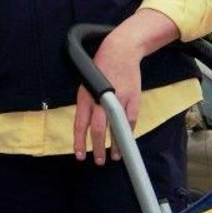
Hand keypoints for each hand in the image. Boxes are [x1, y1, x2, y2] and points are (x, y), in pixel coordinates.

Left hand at [74, 29, 144, 164]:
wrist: (120, 51)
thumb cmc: (102, 68)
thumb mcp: (87, 85)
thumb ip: (88, 105)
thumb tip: (89, 127)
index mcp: (86, 96)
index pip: (80, 124)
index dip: (79, 142)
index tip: (79, 155)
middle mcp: (101, 99)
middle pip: (99, 130)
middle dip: (98, 148)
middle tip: (99, 161)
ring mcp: (119, 99)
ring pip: (116, 128)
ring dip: (116, 145)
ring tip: (116, 156)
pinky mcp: (132, 99)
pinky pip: (130, 121)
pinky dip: (128, 133)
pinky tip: (126, 141)